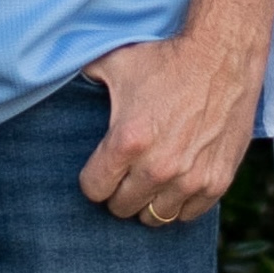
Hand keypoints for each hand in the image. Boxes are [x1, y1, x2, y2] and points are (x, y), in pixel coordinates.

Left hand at [76, 34, 260, 227]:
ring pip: (155, 217)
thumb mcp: (116, 63)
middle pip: (122, 207)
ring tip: (150, 180)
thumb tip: (49, 71)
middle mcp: (158, 167)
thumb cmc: (167, 59)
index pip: (94, 190)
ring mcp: (190, 178)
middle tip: (126, 173)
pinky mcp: (217, 181)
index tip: (101, 168)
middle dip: (119, 191)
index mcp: (128, 141)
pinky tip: (177, 182)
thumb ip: (84, 78)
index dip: (93, 179)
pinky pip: (188, 214)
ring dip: (149, 201)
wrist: (224, 55)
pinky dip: (180, 203)